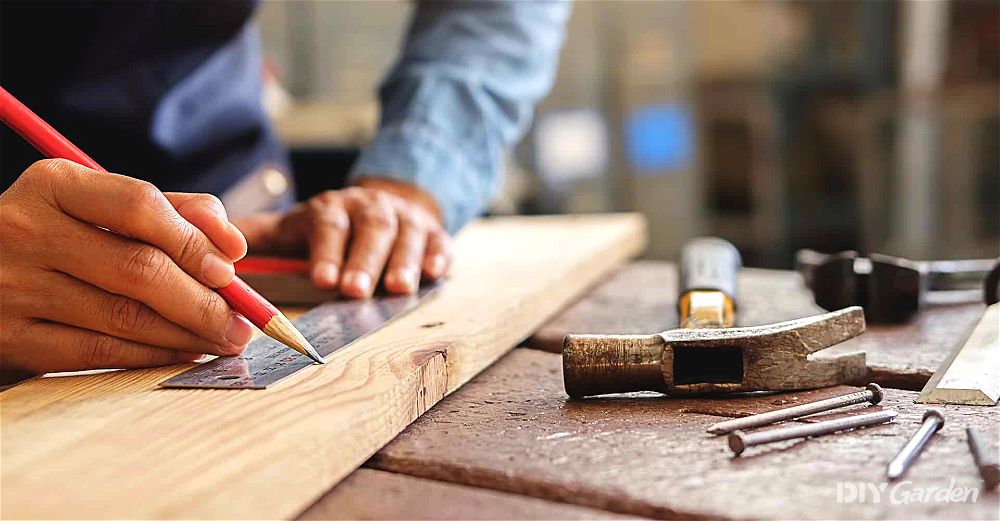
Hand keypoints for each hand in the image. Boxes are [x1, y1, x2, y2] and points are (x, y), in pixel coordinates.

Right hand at [0, 159, 253, 375]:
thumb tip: (230, 243)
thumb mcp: (99, 206)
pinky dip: (152, 355)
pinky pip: (99, 353)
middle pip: (139, 269)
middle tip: (242, 320)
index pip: (139, 205)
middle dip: (205, 301)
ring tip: (223, 339)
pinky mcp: (10, 338)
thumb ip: (169, 210)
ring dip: (188, 334)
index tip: (231, 266)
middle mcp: (26, 230)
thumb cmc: (57, 237)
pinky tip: (183, 353)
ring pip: (125, 317)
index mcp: (53, 185)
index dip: (194, 240)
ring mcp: (12, 287)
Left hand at [233, 178, 451, 297]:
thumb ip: (259, 237)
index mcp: (332, 208)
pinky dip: (438, 257)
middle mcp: (370, 209)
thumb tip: (208, 243)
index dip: (326, 251)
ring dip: (402, 262)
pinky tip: (435, 273)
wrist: (386, 205)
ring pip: (406, 236)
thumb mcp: (296, 227)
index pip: (328, 225)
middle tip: (354, 291)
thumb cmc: (333, 227)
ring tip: (398, 289)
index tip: (321, 279)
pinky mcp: (433, 233)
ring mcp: (405, 221)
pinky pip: (439, 243)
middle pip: (369, 230)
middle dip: (363, 260)